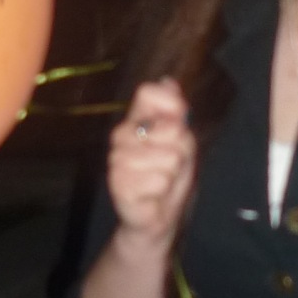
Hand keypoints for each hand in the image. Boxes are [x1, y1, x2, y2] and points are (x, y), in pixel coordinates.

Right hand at [107, 78, 196, 247]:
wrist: (155, 216)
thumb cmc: (167, 177)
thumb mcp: (180, 141)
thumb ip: (175, 113)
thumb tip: (168, 81)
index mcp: (134, 121)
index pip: (148, 92)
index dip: (171, 105)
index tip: (176, 125)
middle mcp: (121, 136)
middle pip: (172, 129)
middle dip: (181, 151)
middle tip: (169, 165)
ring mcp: (117, 160)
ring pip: (170, 157)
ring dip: (172, 174)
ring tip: (160, 181)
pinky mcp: (119, 184)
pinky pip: (160, 180)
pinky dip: (164, 190)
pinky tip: (152, 194)